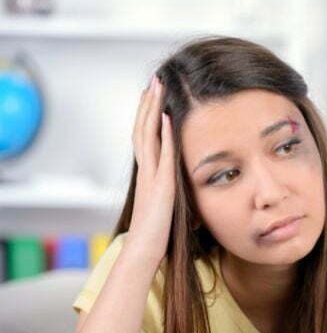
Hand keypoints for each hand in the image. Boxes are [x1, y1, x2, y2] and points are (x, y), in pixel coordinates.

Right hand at [127, 76, 175, 265]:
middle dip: (148, 104)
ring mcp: (151, 177)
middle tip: (154, 80)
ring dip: (153, 111)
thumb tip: (178, 187)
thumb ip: (170, 191)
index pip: (146, 137)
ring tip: (157, 88)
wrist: (145, 252)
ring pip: (148, 136)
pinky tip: (168, 118)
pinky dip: (164, 136)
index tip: (153, 95)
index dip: (148, 115)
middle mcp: (146, 171)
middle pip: (143, 129)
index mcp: (148, 174)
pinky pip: (162, 156)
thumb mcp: (167, 205)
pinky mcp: (160, 187)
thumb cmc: (157, 234)